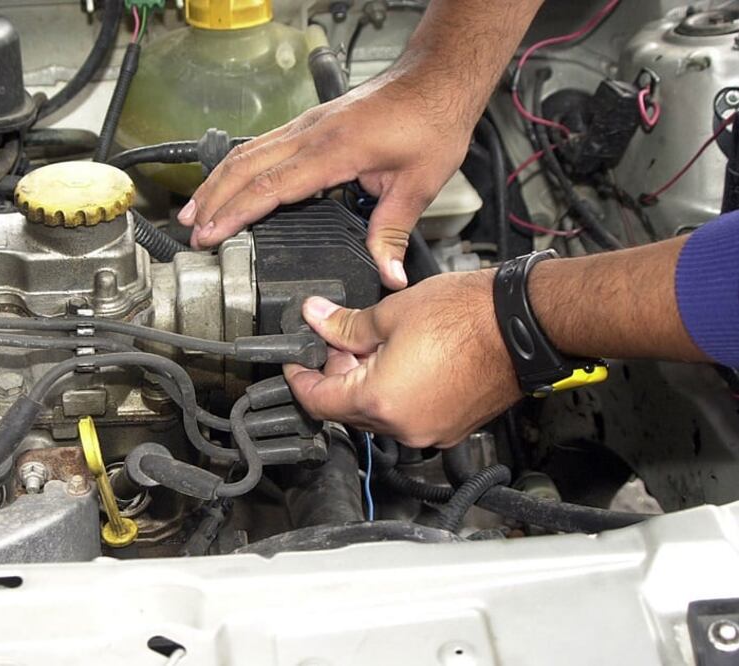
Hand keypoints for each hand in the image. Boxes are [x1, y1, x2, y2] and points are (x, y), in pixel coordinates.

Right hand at [177, 64, 473, 289]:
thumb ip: (393, 233)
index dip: (236, 213)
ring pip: (247, 152)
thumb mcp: (419, 184)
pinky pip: (261, 144)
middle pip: (245, 167)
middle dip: (213, 201)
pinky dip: (237, 167)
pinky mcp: (310, 123)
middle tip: (191, 232)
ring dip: (217, 182)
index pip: (270, 186)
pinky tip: (227, 183)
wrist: (435, 78)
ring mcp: (306, 125)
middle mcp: (311, 134)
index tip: (212, 235)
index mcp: (333, 150)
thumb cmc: (430, 121)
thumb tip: (388, 275)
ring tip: (195, 211)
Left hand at [284, 272, 521, 446]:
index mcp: (379, 401)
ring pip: (379, 414)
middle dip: (336, 376)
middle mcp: (403, 427)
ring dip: (366, 384)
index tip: (295, 362)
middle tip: (338, 341)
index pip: (317, 401)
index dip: (299, 378)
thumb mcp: (391, 313)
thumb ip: (344, 324)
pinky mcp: (452, 428)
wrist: (525, 323)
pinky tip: (403, 361)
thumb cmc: (468, 315)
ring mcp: (430, 432)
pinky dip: (395, 394)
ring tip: (375, 345)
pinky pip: (409, 416)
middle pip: (347, 410)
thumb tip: (315, 318)